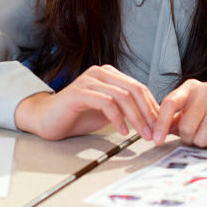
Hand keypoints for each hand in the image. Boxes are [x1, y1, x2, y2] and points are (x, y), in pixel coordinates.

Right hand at [14, 65, 158, 140]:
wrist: (46, 119)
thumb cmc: (76, 116)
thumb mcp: (107, 112)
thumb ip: (126, 110)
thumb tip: (151, 119)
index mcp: (110, 74)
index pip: (139, 87)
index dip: (152, 107)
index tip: (160, 126)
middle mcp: (101, 72)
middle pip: (134, 90)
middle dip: (148, 113)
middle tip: (154, 132)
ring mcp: (89, 80)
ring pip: (123, 96)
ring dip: (136, 118)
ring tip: (142, 134)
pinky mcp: (79, 92)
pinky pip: (106, 102)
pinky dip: (118, 118)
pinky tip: (122, 131)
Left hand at [153, 79, 206, 148]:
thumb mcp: (187, 113)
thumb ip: (170, 120)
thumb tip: (151, 131)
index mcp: (191, 87)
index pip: (170, 103)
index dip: (161, 124)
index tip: (157, 141)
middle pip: (186, 126)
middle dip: (188, 137)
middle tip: (195, 134)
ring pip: (200, 137)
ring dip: (202, 142)